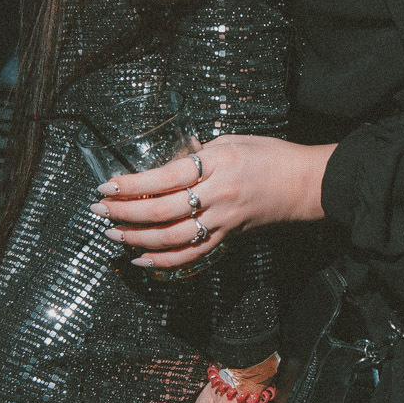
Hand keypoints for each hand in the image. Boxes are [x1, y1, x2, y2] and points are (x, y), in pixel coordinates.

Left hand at [94, 135, 333, 270]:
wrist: (306, 184)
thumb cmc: (271, 156)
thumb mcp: (232, 141)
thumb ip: (197, 153)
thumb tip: (166, 162)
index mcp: (217, 163)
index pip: (164, 177)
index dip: (131, 185)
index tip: (105, 186)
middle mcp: (218, 194)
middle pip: (161, 211)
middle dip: (124, 213)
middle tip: (97, 211)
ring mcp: (223, 220)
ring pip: (171, 238)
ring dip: (137, 238)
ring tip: (112, 233)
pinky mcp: (228, 236)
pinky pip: (191, 254)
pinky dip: (164, 261)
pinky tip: (141, 260)